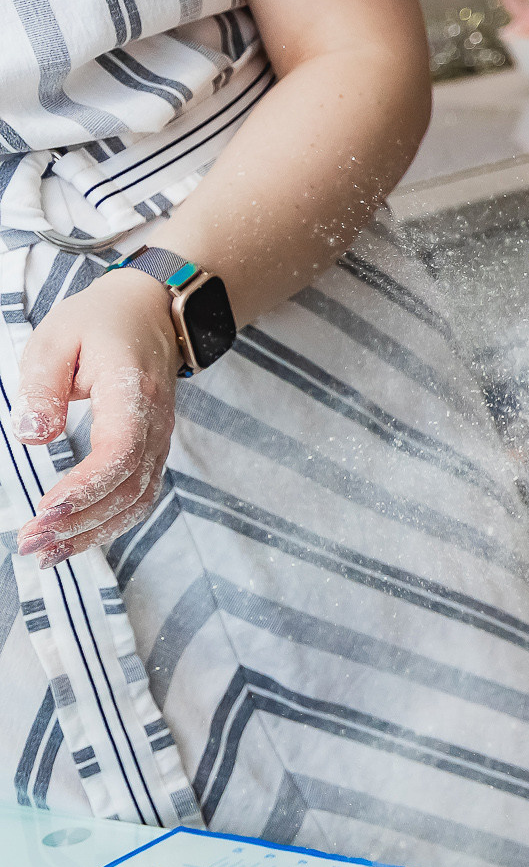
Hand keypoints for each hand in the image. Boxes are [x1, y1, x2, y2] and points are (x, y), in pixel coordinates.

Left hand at [13, 268, 180, 566]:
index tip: (45, 508)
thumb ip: (43, 387)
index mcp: (133, 393)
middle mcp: (155, 425)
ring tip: (48, 554)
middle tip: (32, 542)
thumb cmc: (102, 320)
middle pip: (129, 489)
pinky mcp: (150, 451)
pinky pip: (137, 497)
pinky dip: (107, 525)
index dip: (85, 487)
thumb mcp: (57, 338)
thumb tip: (33, 437)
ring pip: (137, 502)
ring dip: (93, 533)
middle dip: (80, 523)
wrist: (155, 311)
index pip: (119, 452)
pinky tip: (75, 540)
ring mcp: (158, 441)